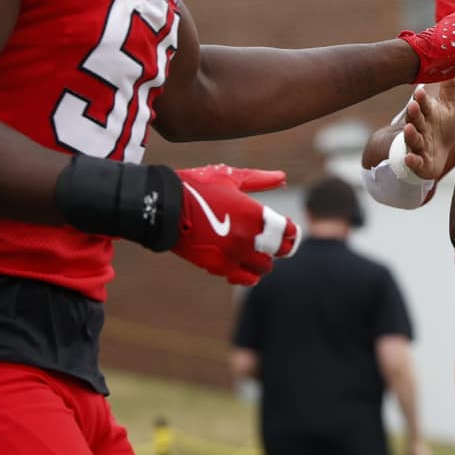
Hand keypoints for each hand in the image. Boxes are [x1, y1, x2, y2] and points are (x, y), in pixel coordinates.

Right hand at [171, 165, 298, 285]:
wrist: (163, 208)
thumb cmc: (197, 187)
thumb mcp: (230, 178)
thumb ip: (259, 179)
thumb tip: (282, 176)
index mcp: (255, 214)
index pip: (289, 232)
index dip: (290, 231)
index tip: (285, 228)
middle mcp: (249, 237)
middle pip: (279, 252)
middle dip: (277, 247)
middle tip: (271, 241)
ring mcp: (234, 254)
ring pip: (263, 268)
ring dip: (261, 260)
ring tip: (252, 251)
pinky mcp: (218, 267)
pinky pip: (242, 278)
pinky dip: (245, 274)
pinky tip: (238, 263)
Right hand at [401, 82, 454, 181]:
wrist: (440, 153)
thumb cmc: (443, 128)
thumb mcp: (449, 107)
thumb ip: (449, 89)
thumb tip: (452, 65)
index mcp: (427, 114)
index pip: (423, 104)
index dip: (421, 99)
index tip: (420, 91)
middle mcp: (421, 128)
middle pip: (416, 120)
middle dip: (414, 113)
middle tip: (413, 105)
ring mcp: (420, 145)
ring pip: (413, 139)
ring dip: (410, 134)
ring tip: (409, 129)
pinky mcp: (421, 162)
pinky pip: (416, 162)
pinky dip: (412, 161)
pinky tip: (409, 158)